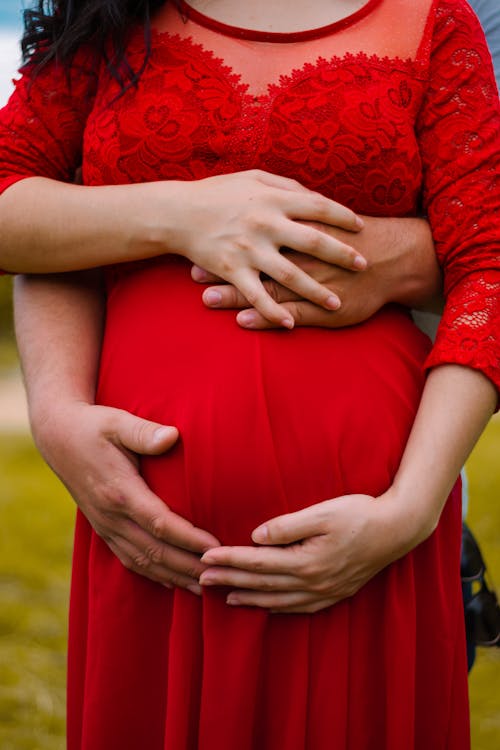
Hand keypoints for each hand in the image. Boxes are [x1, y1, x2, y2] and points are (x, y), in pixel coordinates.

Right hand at [33, 402, 219, 591]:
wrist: (58, 436)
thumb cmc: (94, 426)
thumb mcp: (118, 423)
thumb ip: (144, 432)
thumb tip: (172, 436)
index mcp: (120, 492)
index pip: (161, 524)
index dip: (189, 539)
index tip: (216, 547)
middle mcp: (112, 516)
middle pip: (155, 551)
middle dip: (188, 567)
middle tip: (220, 576)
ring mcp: (106, 526)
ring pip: (143, 561)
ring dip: (174, 576)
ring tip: (203, 587)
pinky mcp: (103, 529)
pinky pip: (129, 559)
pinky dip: (153, 574)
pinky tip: (171, 581)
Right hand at [171, 170, 365, 326]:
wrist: (176, 213)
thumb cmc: (216, 193)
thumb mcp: (252, 178)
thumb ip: (285, 185)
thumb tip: (314, 196)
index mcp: (273, 198)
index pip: (319, 207)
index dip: (343, 217)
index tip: (362, 228)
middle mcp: (266, 224)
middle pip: (314, 242)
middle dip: (342, 254)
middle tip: (363, 265)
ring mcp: (250, 250)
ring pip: (291, 275)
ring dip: (316, 291)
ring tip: (336, 303)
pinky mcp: (232, 270)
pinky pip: (258, 295)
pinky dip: (274, 311)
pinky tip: (290, 324)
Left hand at [192, 216, 441, 327]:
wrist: (394, 259)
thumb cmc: (358, 238)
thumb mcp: (328, 216)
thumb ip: (301, 210)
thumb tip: (277, 200)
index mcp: (300, 232)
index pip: (258, 235)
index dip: (229, 240)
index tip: (201, 242)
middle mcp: (300, 256)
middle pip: (256, 262)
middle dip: (224, 268)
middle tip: (193, 273)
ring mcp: (309, 284)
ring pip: (267, 289)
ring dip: (236, 294)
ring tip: (208, 299)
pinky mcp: (321, 307)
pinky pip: (288, 312)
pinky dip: (266, 316)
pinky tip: (244, 320)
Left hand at [199, 490, 419, 612]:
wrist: (397, 529)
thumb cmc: (359, 514)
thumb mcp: (323, 513)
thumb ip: (287, 526)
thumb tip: (255, 536)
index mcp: (306, 561)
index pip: (257, 562)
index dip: (229, 559)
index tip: (204, 557)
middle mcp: (313, 583)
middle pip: (262, 584)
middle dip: (229, 580)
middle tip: (200, 579)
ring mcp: (325, 592)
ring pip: (278, 600)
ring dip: (249, 598)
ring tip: (226, 597)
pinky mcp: (335, 594)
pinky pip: (299, 608)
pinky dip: (277, 608)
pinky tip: (267, 606)